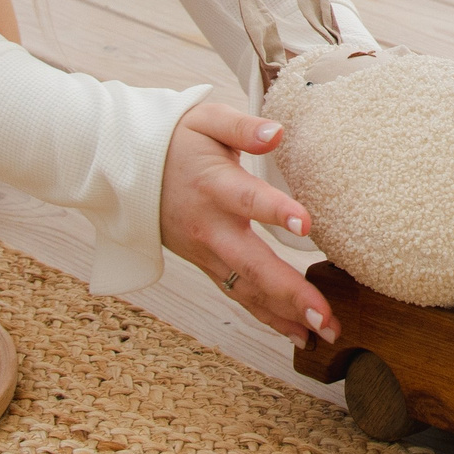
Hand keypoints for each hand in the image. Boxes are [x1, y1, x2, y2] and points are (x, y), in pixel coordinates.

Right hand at [158, 101, 338, 345]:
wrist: (127, 168)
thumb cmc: (176, 139)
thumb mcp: (206, 119)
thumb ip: (242, 126)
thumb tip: (276, 131)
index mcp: (213, 185)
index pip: (247, 199)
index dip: (275, 211)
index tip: (305, 223)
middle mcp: (209, 227)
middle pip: (251, 265)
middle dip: (290, 293)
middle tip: (325, 316)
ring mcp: (205, 252)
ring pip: (246, 290)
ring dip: (286, 315)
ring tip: (325, 333)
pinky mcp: (205, 265)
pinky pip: (238, 295)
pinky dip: (267, 318)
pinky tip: (298, 334)